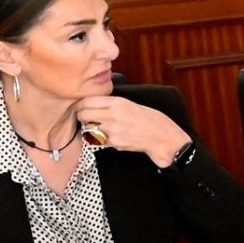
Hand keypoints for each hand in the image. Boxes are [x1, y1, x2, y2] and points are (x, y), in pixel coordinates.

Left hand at [74, 95, 189, 164]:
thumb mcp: (130, 105)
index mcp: (117, 102)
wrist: (163, 137)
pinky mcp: (114, 142)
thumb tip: (92, 106)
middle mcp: (113, 114)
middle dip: (82, 118)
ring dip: (91, 131)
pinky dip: (102, 141)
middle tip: (87, 121)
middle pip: (83, 114)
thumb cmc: (150, 121)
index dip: (80, 106)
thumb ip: (111, 105)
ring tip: (102, 131)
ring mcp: (113, 129)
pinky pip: (99, 141)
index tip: (80, 109)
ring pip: (88, 129)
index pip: (87, 100)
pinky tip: (114, 138)